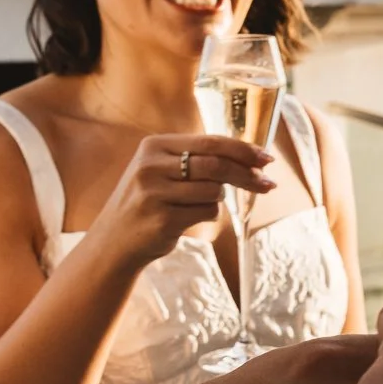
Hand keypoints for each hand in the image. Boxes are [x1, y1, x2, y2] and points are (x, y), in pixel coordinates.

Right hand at [92, 134, 276, 267]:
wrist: (114, 241)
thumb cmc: (150, 202)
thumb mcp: (163, 170)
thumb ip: (198, 159)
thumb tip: (253, 157)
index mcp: (154, 146)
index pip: (210, 142)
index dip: (243, 150)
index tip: (267, 158)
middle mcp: (151, 166)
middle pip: (216, 165)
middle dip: (248, 174)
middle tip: (268, 184)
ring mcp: (154, 193)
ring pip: (214, 191)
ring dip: (218, 199)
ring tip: (198, 204)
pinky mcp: (161, 219)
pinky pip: (206, 213)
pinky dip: (208, 215)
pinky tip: (186, 219)